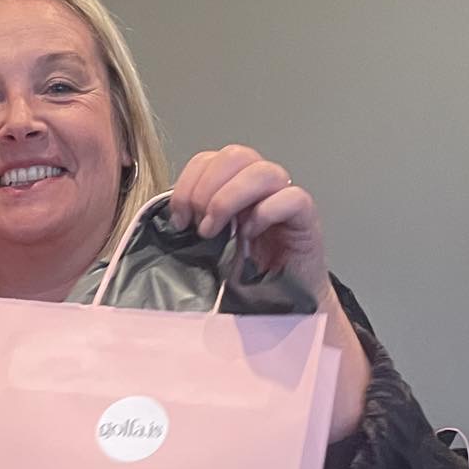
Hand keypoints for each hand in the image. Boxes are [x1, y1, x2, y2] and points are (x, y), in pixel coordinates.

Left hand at [170, 144, 369, 439]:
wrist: (282, 314)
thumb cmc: (243, 283)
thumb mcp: (206, 252)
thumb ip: (190, 228)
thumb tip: (161, 222)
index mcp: (236, 189)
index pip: (212, 158)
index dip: (191, 180)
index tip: (178, 218)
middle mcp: (262, 189)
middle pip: (237, 154)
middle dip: (207, 186)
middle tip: (197, 224)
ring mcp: (286, 202)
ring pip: (265, 170)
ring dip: (230, 198)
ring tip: (216, 231)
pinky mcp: (306, 222)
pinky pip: (292, 197)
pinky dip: (266, 212)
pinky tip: (250, 237)